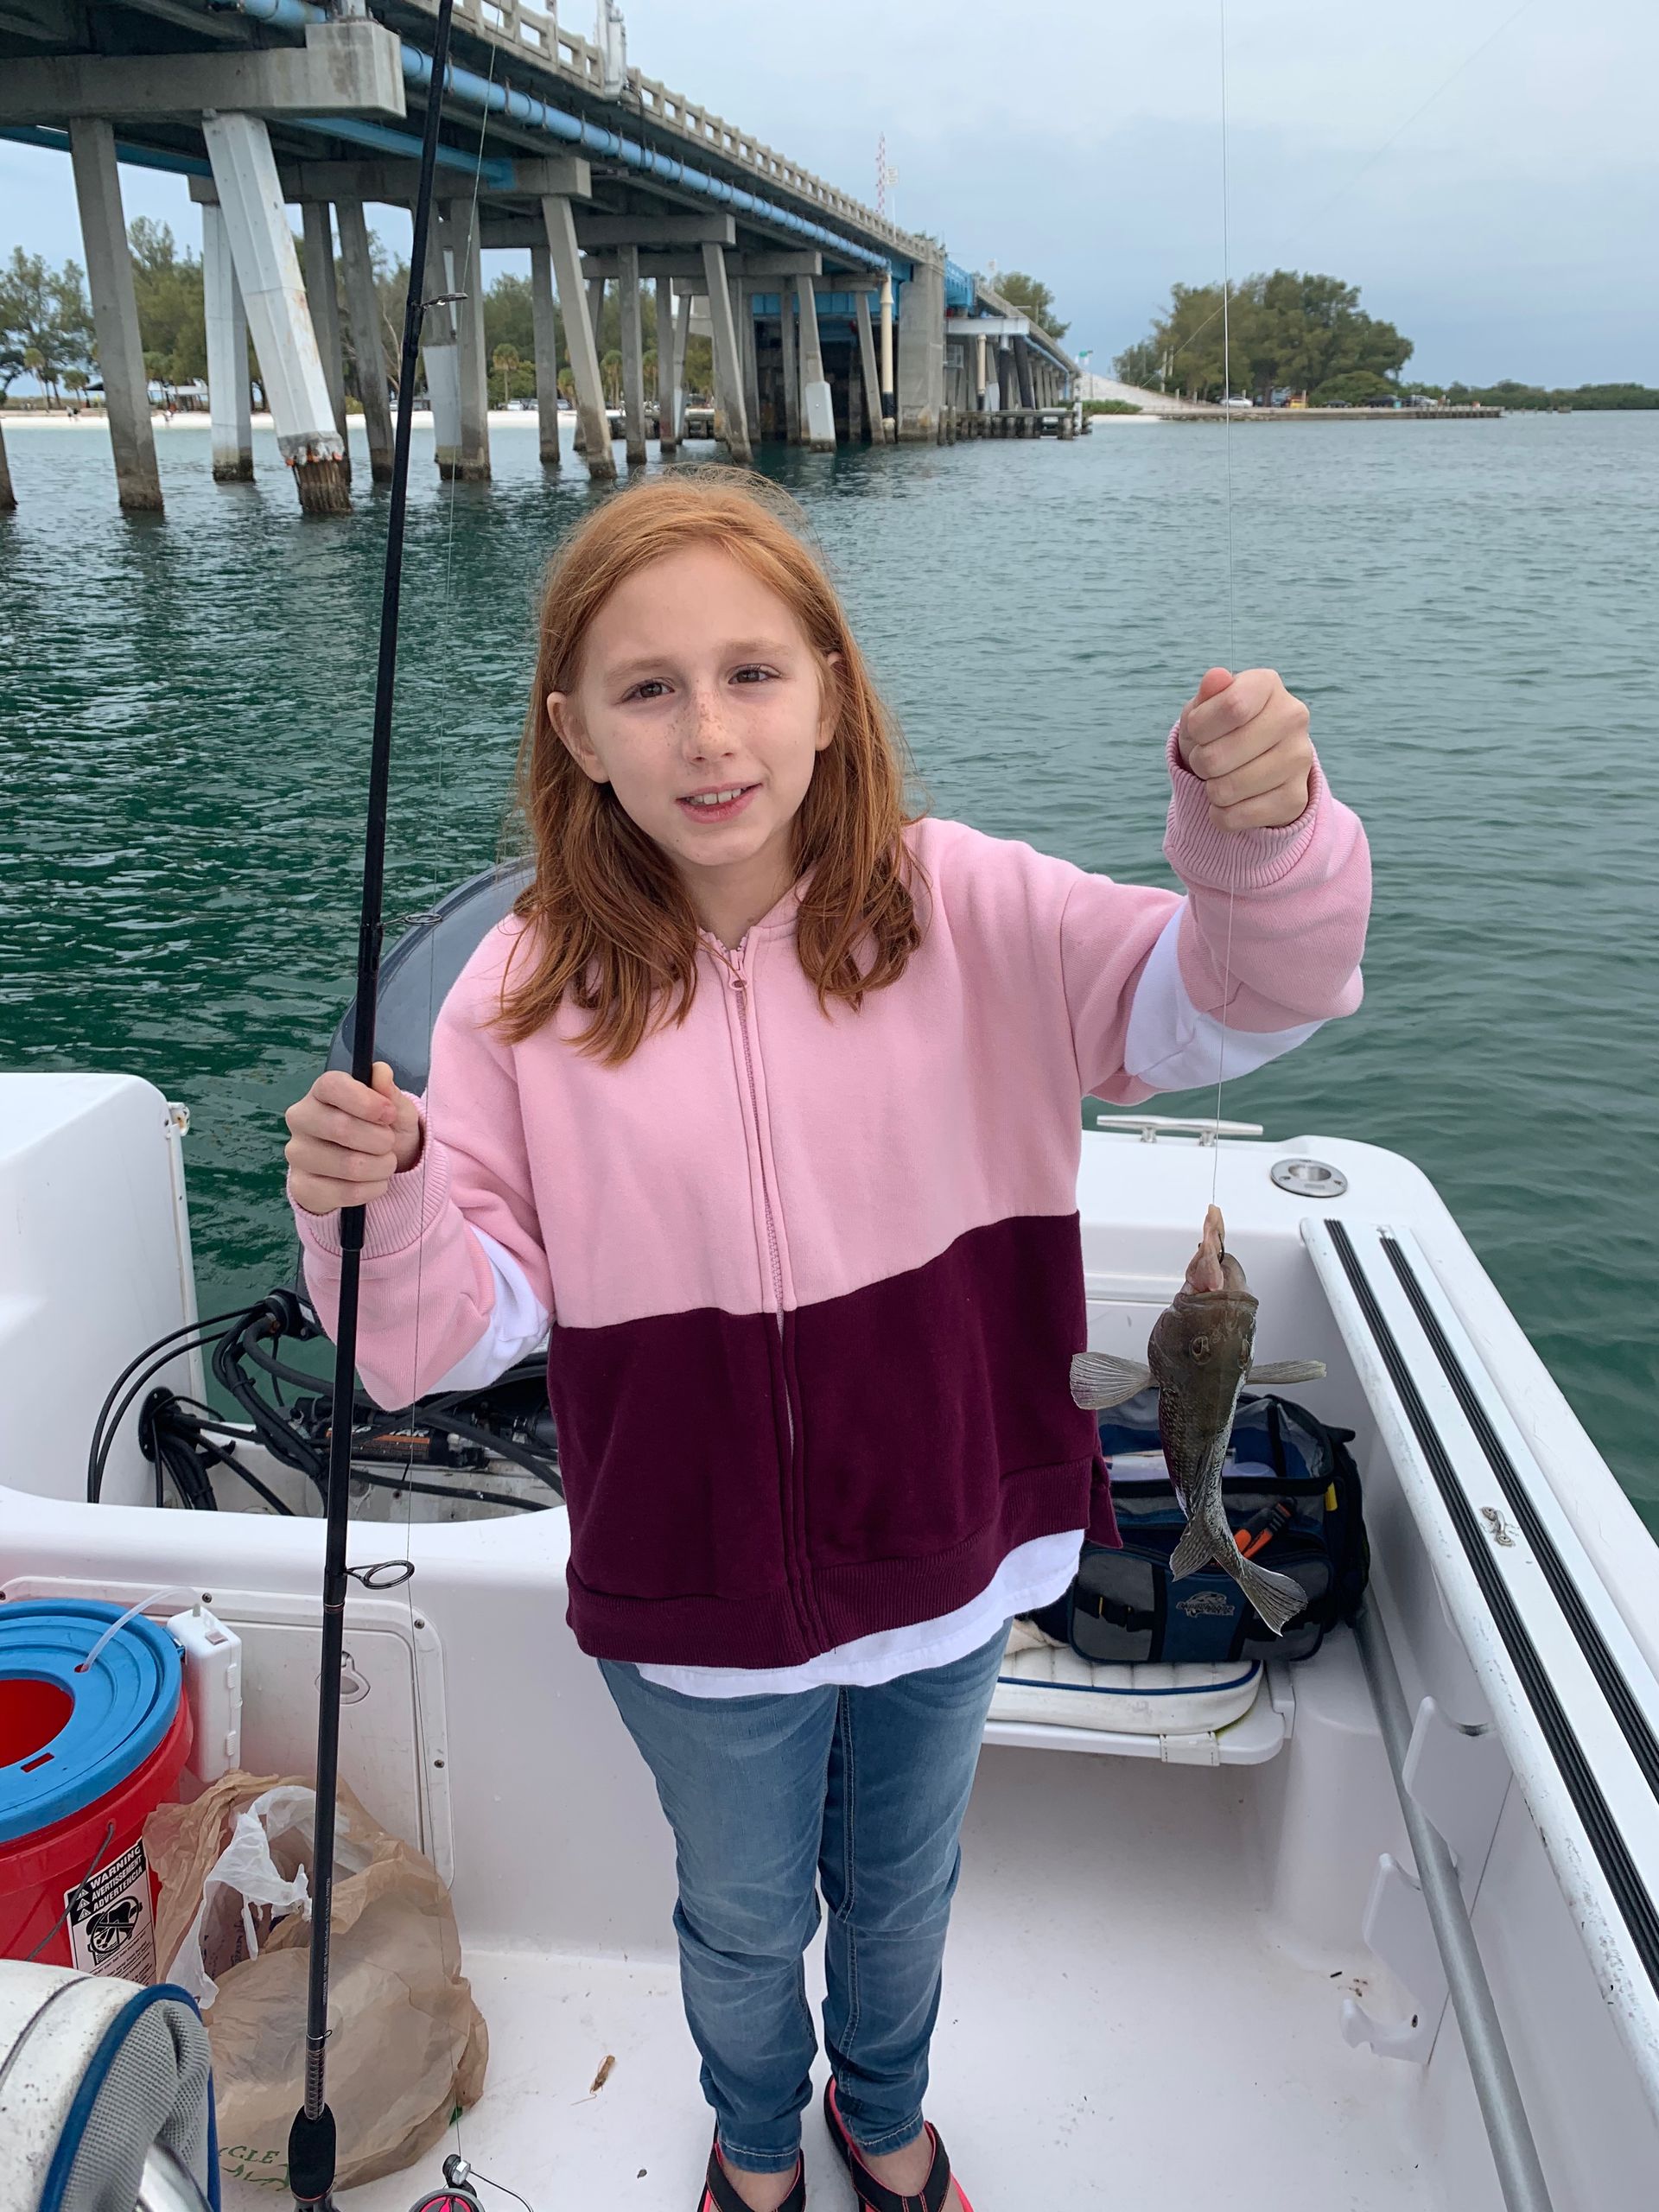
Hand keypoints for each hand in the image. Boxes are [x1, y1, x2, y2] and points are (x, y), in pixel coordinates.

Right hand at [284, 1059, 422, 1215]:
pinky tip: (374, 1182)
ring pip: (348, 1165)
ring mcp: (297, 1154)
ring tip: (385, 1164)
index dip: (364, 1100)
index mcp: (321, 1092)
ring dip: (380, 1167)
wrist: (374, 1171)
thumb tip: (381, 1072)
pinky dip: (371, 1189)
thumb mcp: (396, 1111)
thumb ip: (390, 1093)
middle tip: (389, 1143)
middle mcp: (301, 1119)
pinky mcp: (301, 1186)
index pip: (331, 1085)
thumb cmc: (382, 1131)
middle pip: (340, 1127)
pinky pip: (344, 1193)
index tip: (389, 1114)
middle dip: (380, 1139)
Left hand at [1177, 666, 1312, 831]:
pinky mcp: (1296, 798)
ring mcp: (1300, 758)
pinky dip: (1221, 814)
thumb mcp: (1203, 709)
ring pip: (1226, 790)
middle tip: (1207, 760)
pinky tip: (1232, 801)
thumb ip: (1207, 694)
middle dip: (1200, 763)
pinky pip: (1236, 817)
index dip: (1199, 726)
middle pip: (1219, 756)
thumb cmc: (1218, 730)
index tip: (1197, 730)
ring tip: (1221, 778)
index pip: (1231, 707)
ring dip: (1210, 790)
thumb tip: (1216, 677)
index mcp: (1268, 685)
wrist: (1248, 765)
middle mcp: (1293, 717)